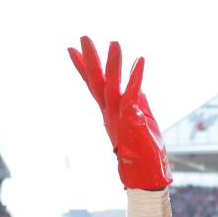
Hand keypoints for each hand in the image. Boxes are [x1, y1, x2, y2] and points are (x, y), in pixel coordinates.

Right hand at [68, 36, 171, 189]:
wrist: (146, 179)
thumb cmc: (145, 154)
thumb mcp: (142, 123)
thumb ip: (138, 104)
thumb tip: (137, 87)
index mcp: (110, 114)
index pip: (95, 87)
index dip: (84, 68)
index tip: (71, 50)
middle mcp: (111, 114)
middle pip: (96, 83)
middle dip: (89, 60)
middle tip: (82, 38)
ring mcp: (119, 118)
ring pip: (111, 87)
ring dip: (113, 64)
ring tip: (113, 42)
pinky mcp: (131, 122)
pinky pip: (132, 96)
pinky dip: (135, 78)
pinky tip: (140, 61)